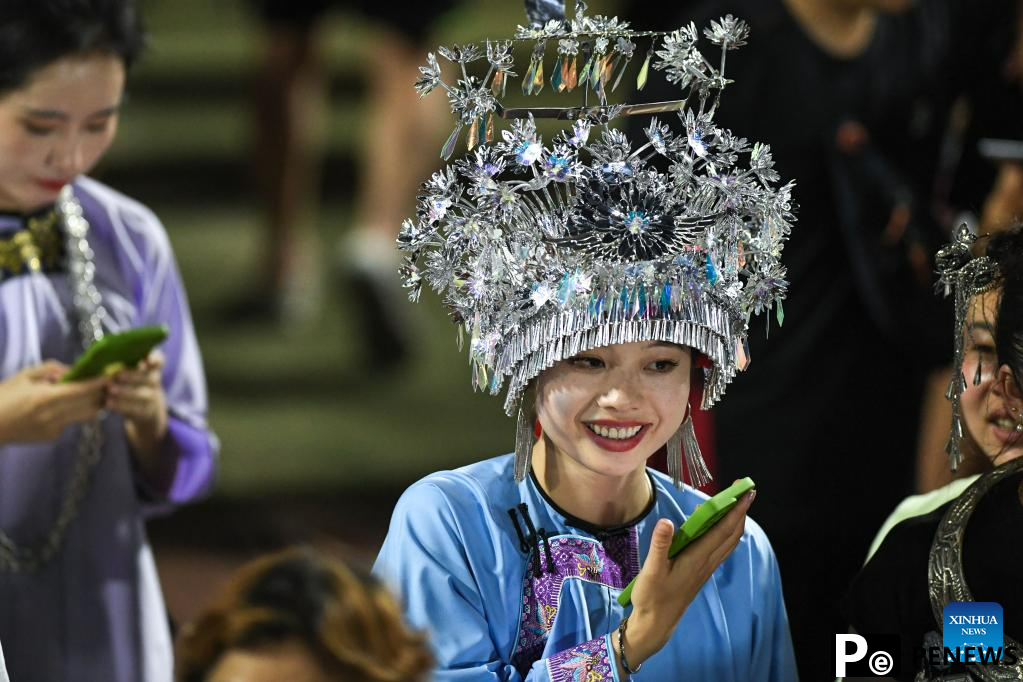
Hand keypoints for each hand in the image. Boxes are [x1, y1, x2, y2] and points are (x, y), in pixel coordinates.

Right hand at [0, 362, 107, 443]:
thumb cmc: (3, 397)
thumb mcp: (24, 376)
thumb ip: (51, 369)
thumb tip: (72, 371)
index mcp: (45, 398)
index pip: (81, 390)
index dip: (98, 383)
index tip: (111, 375)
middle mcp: (53, 416)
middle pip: (90, 404)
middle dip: (102, 394)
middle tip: (109, 383)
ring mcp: (54, 429)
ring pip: (85, 415)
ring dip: (92, 404)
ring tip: (93, 393)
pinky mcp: (52, 437)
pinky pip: (71, 422)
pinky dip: (74, 413)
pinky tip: (66, 407)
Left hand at [106, 352, 167, 456]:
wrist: (147, 410)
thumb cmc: (132, 385)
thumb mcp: (134, 373)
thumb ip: (122, 363)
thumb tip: (98, 354)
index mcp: (152, 369)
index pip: (159, 360)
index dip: (155, 359)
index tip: (149, 360)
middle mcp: (154, 382)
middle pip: (149, 378)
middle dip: (133, 375)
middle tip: (117, 374)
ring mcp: (152, 398)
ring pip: (142, 394)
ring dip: (126, 392)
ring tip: (110, 390)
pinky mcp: (145, 412)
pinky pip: (134, 409)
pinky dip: (120, 406)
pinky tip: (108, 403)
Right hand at [622, 488, 754, 666]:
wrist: (656, 623)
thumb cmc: (652, 597)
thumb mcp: (651, 571)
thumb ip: (660, 546)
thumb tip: (667, 522)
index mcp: (696, 558)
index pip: (722, 530)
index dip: (735, 510)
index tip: (747, 492)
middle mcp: (706, 562)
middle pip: (731, 534)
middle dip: (741, 511)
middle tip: (747, 490)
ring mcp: (705, 568)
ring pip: (728, 542)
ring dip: (736, 522)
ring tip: (737, 504)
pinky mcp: (701, 572)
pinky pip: (721, 548)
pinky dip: (726, 533)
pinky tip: (720, 528)